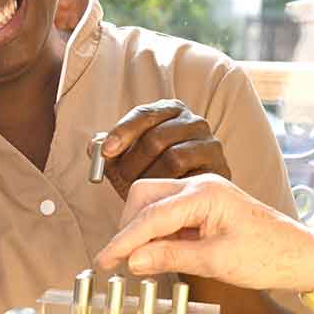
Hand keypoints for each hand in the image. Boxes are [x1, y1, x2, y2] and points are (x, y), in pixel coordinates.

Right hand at [96, 174, 313, 293]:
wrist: (301, 255)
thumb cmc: (267, 256)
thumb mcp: (215, 262)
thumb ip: (170, 257)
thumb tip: (132, 261)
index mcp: (205, 193)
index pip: (151, 215)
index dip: (123, 240)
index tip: (103, 261)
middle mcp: (200, 185)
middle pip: (145, 196)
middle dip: (128, 227)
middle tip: (119, 260)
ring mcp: (203, 192)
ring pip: (154, 202)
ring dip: (142, 229)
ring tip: (138, 261)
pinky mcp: (205, 205)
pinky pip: (169, 212)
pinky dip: (158, 232)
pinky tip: (156, 254)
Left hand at [100, 99, 229, 199]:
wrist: (189, 202)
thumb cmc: (155, 175)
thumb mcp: (128, 161)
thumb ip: (109, 152)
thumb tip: (93, 147)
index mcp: (170, 111)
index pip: (143, 115)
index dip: (122, 132)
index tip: (106, 152)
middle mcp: (193, 121)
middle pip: (156, 138)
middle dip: (133, 163)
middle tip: (121, 181)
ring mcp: (210, 143)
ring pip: (174, 158)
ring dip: (151, 178)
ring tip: (141, 192)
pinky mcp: (220, 167)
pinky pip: (192, 177)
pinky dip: (171, 188)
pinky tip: (162, 197)